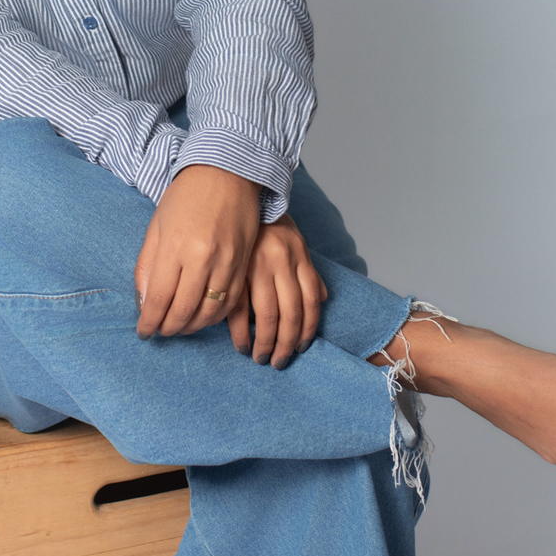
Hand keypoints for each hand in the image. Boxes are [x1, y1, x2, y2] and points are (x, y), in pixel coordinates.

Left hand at [135, 166, 259, 338]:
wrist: (227, 172)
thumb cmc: (185, 196)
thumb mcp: (157, 227)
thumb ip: (147, 266)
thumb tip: (145, 303)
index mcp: (175, 246)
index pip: (159, 299)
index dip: (149, 322)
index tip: (143, 332)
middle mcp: (202, 257)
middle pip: (184, 311)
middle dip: (169, 329)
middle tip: (161, 332)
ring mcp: (227, 261)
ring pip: (210, 312)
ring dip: (193, 327)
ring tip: (180, 327)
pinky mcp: (243, 263)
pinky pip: (231, 301)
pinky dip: (216, 316)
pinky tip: (204, 316)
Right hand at [227, 215, 327, 368]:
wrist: (233, 193)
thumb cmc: (265, 223)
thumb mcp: (295, 241)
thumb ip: (308, 271)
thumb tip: (323, 298)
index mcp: (298, 256)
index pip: (311, 302)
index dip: (308, 330)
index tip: (301, 348)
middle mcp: (281, 262)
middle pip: (291, 314)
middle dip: (287, 344)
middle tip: (280, 362)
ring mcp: (256, 266)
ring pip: (268, 315)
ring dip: (266, 343)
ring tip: (261, 357)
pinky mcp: (232, 270)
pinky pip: (239, 309)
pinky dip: (240, 332)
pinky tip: (240, 345)